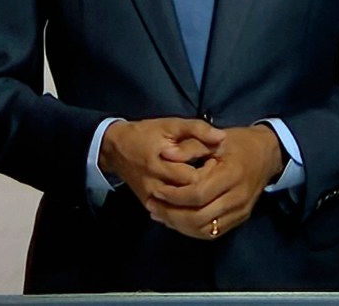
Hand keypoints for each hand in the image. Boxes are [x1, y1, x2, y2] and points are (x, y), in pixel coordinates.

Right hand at [99, 118, 224, 207]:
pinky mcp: (148, 205)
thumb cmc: (146, 134)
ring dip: (197, 200)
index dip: (209, 171)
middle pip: (189, 196)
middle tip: (214, 176)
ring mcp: (151, 198)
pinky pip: (171, 214)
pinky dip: (186, 209)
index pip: (193, 178)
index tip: (215, 161)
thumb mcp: (171, 125)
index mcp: (160, 163)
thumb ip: (197, 129)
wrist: (116, 149)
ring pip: (182, 209)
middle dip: (205, 187)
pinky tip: (195, 200)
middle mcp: (154, 185)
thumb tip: (222, 138)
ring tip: (206, 186)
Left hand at [147, 125, 283, 239]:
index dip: (174, 195)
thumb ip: (189, 146)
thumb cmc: (238, 143)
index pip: (198, 194)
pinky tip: (175, 220)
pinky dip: (191, 229)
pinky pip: (212, 232)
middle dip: (171, 214)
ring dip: (178, 225)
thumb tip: (165, 154)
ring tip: (158, 213)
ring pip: (204, 229)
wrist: (268, 154)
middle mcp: (238, 197)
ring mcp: (240, 211)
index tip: (157, 190)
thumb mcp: (214, 138)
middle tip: (152, 204)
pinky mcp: (239, 219)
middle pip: (199, 217)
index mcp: (232, 175)